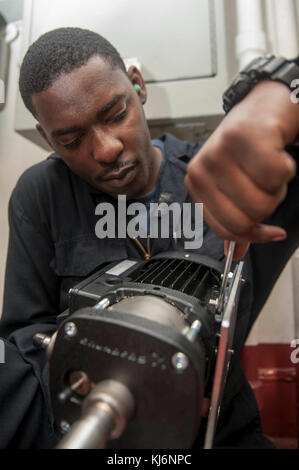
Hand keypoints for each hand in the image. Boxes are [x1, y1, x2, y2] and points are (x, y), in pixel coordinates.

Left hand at [185, 81, 298, 259]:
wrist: (265, 104)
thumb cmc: (249, 146)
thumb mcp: (234, 184)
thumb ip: (234, 218)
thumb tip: (236, 255)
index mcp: (197, 184)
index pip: (224, 230)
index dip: (253, 235)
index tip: (270, 231)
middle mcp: (203, 168)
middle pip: (245, 219)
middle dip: (268, 207)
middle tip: (269, 186)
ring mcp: (220, 151)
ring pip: (262, 201)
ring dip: (278, 188)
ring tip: (272, 167)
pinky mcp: (245, 136)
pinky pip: (277, 175)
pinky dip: (287, 168)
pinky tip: (279, 153)